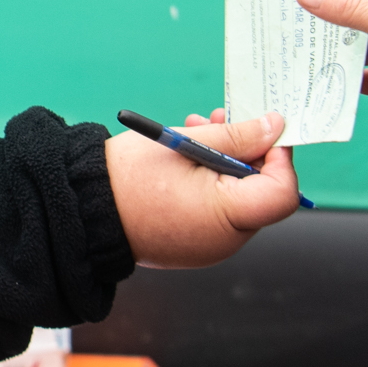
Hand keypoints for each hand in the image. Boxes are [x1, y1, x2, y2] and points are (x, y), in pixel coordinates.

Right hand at [105, 113, 298, 267]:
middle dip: (248, 152)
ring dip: (226, 161)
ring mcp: (210, 247)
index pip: (283, 192)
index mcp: (227, 218)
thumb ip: (237, 136)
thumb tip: (275, 127)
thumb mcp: (187, 143)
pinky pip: (218, 211)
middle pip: (261, 192)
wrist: (84, 211)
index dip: (280, 157)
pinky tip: (188, 157)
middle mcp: (226, 241)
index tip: (263, 129)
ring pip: (239, 199)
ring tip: (197, 131)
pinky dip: (211, 183)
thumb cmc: (128, 179)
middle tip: (222, 119)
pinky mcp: (195, 244)